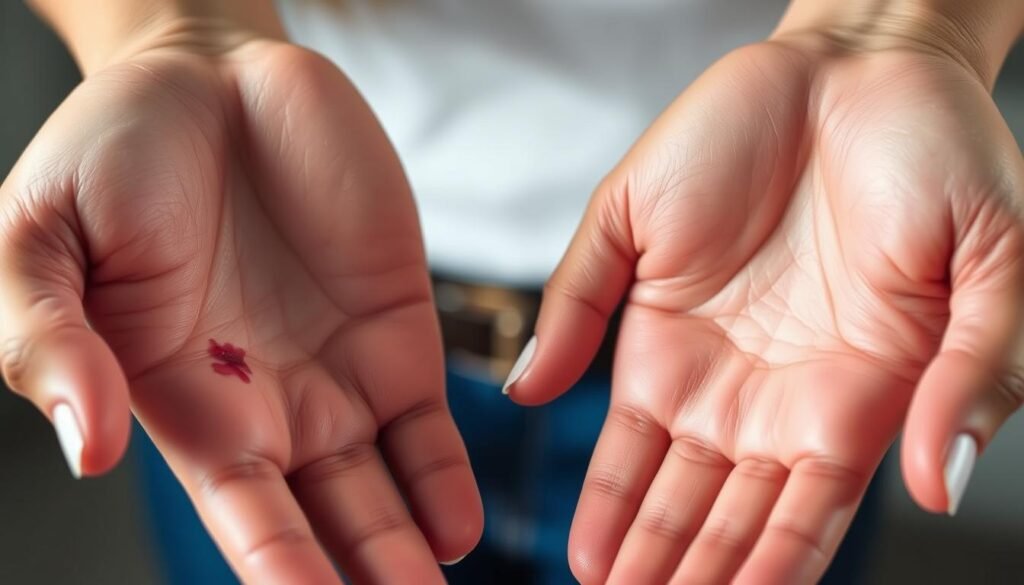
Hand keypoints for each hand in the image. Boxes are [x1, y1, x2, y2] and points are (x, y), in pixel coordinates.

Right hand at [0, 35, 480, 582]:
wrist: (207, 72)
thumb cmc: (112, 152)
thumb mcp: (42, 238)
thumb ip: (54, 342)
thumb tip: (89, 447)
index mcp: (182, 405)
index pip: (241, 515)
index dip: (279, 569)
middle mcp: (269, 408)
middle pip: (326, 525)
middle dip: (361, 580)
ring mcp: (341, 373)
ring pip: (385, 490)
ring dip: (411, 551)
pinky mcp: (399, 328)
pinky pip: (430, 421)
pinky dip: (447, 476)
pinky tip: (458, 527)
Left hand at [506, 33, 1023, 583]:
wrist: (867, 66)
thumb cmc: (944, 156)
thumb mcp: (998, 269)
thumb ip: (972, 380)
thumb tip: (935, 488)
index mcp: (855, 406)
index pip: (796, 527)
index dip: (757, 580)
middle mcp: (775, 398)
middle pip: (718, 517)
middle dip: (680, 574)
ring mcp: (711, 360)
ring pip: (664, 480)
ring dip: (634, 541)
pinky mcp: (654, 308)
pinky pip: (613, 391)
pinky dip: (598, 462)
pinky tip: (585, 524)